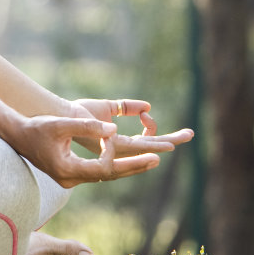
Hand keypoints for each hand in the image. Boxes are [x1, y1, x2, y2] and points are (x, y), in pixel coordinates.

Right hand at [5, 113, 162, 187]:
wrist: (16, 136)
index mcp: (67, 170)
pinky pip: (97, 172)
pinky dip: (112, 165)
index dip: (114, 153)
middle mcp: (70, 180)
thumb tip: (114, 129)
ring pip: (104, 175)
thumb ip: (88, 126)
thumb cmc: (36, 128)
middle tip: (157, 160)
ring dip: (126, 167)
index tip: (113, 135)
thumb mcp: (61, 124)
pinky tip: (126, 159)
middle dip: (133, 167)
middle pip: (108, 176)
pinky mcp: (70, 175)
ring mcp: (70, 180)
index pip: (102, 168)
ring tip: (150, 160)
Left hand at [65, 98, 194, 158]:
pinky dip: (154, 143)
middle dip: (172, 139)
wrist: (63, 114)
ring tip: (185, 137)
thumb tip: (147, 106)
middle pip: (151, 144)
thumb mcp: (107, 106)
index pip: (145, 139)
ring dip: (166, 141)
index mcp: (120, 141)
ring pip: (148, 145)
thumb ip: (126, 106)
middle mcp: (120, 147)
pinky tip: (168, 144)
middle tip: (190, 133)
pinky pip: (138, 145)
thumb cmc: (80, 112)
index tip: (145, 112)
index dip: (152, 126)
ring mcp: (118, 148)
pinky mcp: (113, 145)